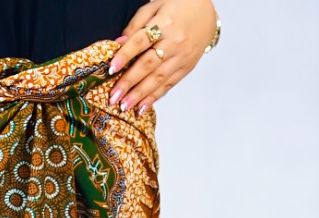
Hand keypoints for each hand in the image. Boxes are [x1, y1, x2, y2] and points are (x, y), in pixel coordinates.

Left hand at [108, 0, 218, 114]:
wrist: (207, 13)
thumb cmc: (178, 7)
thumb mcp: (155, 6)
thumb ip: (136, 24)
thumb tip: (118, 43)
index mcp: (165, 23)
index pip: (141, 41)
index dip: (125, 55)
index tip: (112, 69)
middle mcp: (174, 43)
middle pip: (148, 65)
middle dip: (129, 82)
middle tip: (114, 97)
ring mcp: (181, 58)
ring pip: (158, 79)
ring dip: (140, 95)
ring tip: (124, 107)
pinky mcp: (186, 68)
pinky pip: (168, 85)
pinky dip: (154, 97)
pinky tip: (142, 107)